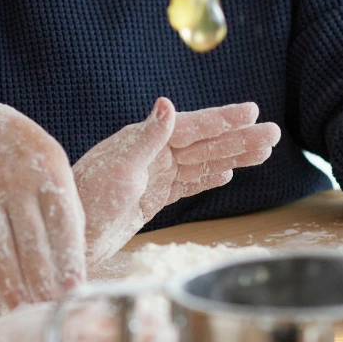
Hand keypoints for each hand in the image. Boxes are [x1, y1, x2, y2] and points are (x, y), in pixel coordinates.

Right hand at [0, 104, 86, 308]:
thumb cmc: (27, 163)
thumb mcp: (54, 171)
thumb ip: (67, 213)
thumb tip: (78, 264)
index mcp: (49, 174)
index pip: (63, 224)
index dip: (69, 260)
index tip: (75, 292)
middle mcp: (15, 181)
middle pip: (31, 241)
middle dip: (41, 280)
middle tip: (48, 310)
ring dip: (11, 284)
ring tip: (21, 309)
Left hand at [73, 98, 281, 263]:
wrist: (68, 237)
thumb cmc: (86, 201)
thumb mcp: (118, 169)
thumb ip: (147, 138)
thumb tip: (167, 104)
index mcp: (144, 140)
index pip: (192, 126)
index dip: (223, 119)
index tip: (252, 112)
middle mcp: (151, 154)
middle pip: (204, 143)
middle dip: (239, 139)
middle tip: (274, 134)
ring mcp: (154, 176)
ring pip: (202, 163)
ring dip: (232, 157)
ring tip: (263, 152)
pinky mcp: (152, 198)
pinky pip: (188, 184)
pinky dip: (208, 177)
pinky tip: (227, 173)